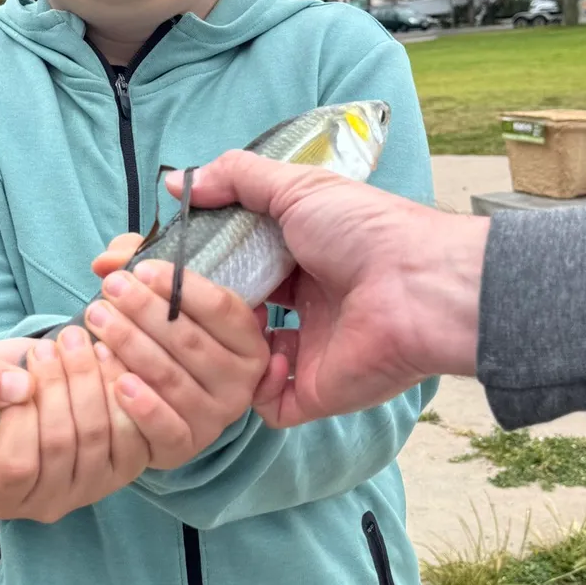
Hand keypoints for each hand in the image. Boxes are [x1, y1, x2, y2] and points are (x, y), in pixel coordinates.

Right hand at [0, 328, 191, 523]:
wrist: (36, 387)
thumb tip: (18, 386)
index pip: (16, 465)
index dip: (22, 414)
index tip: (24, 369)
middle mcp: (45, 505)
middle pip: (60, 445)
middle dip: (59, 384)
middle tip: (58, 342)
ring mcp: (89, 492)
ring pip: (97, 435)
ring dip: (90, 380)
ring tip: (79, 341)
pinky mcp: (125, 471)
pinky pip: (134, 436)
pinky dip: (122, 393)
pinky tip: (107, 359)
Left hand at [82, 251, 270, 465]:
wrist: (149, 405)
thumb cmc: (161, 342)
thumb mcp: (162, 300)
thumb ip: (138, 266)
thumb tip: (107, 261)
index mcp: (249, 341)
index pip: (222, 308)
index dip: (182, 286)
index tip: (140, 270)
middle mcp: (242, 381)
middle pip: (191, 340)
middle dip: (146, 310)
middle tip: (111, 290)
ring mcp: (217, 417)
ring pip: (172, 377)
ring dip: (131, 345)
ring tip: (97, 319)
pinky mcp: (187, 445)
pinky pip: (166, 425)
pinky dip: (141, 404)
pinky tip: (116, 380)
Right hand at [173, 152, 489, 426]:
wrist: (416, 287)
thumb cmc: (363, 231)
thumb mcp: (295, 188)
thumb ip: (237, 179)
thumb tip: (176, 180)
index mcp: (303, 259)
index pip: (240, 268)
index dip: (206, 268)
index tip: (169, 267)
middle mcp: (307, 307)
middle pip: (238, 317)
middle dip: (207, 312)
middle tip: (177, 304)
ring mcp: (311, 352)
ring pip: (247, 363)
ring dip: (226, 351)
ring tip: (221, 332)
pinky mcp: (317, 392)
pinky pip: (271, 405)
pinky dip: (259, 389)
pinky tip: (270, 361)